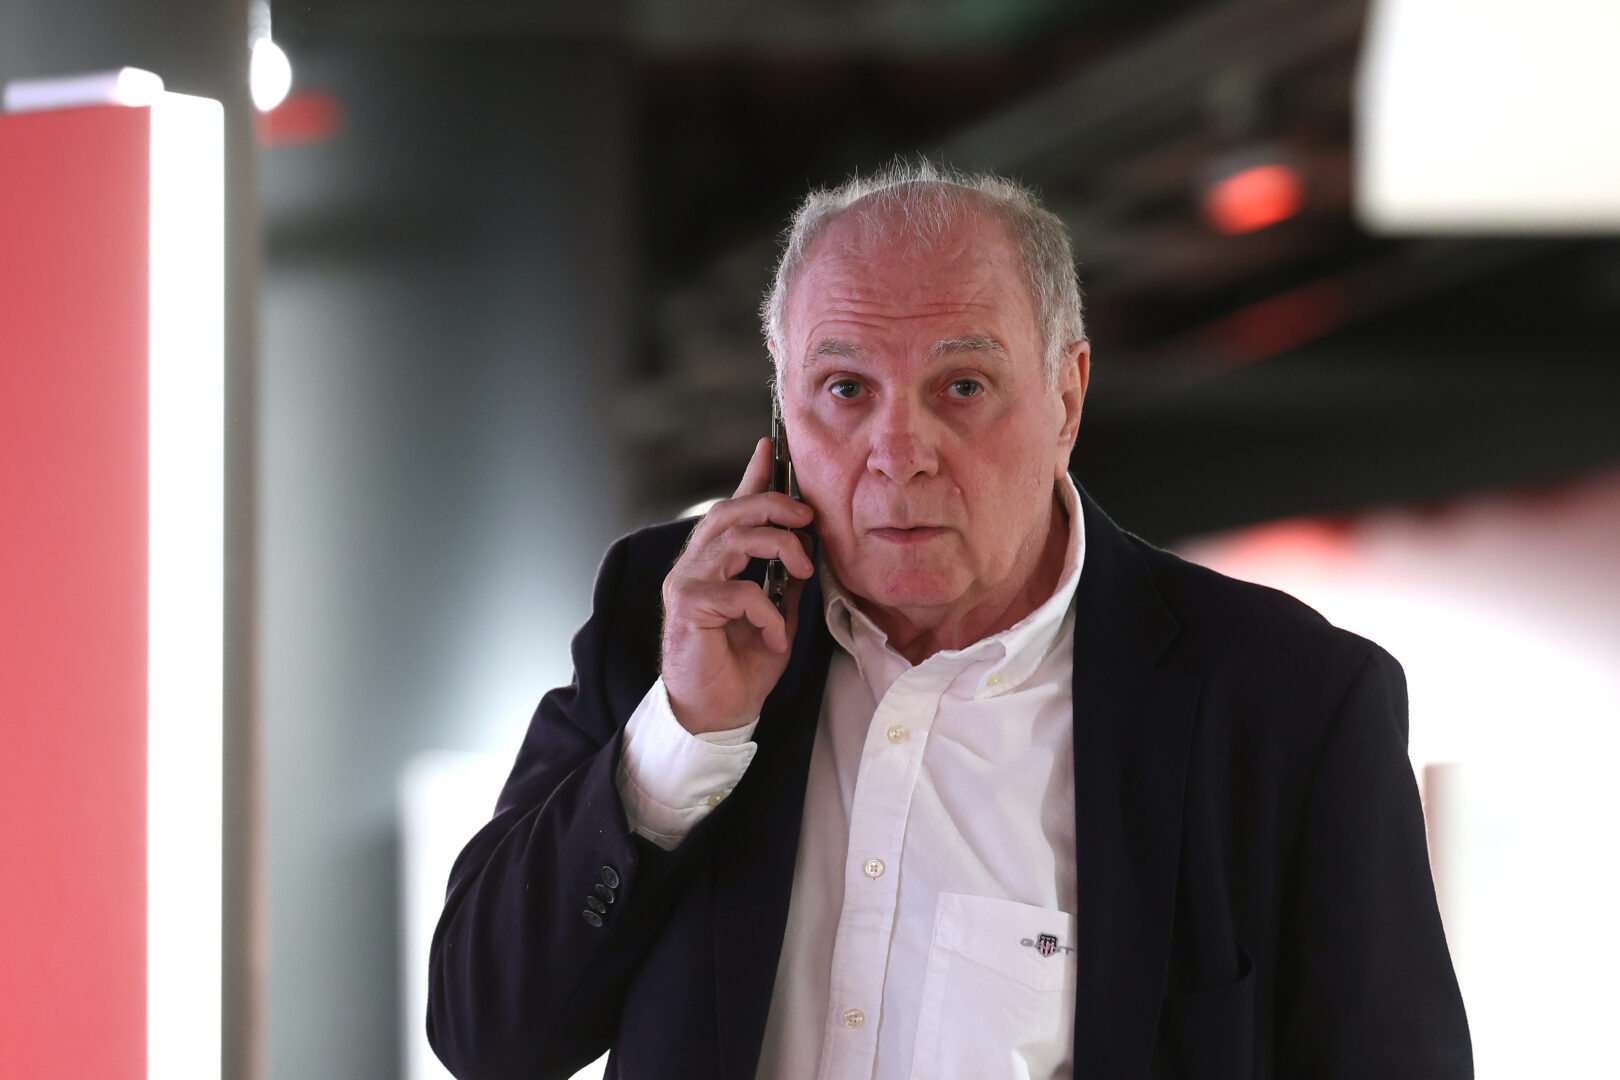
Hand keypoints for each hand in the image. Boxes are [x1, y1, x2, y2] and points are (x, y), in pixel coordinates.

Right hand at [661, 437, 815, 734]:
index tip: (771, 447)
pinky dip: (767, 612)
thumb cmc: (740, 666)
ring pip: (734, 538)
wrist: (716, 713)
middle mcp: (694, 566)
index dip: (752, 476)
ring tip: (803, 568)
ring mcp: (685, 584)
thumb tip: (808, 547)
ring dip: (779, 547)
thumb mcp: (776, 615)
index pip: (732, 507)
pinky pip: (739, 591)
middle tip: (808, 516)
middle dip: (774, 504)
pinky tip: (773, 635)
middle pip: (730, 512)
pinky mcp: (687, 608)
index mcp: (714, 563)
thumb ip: (785, 580)